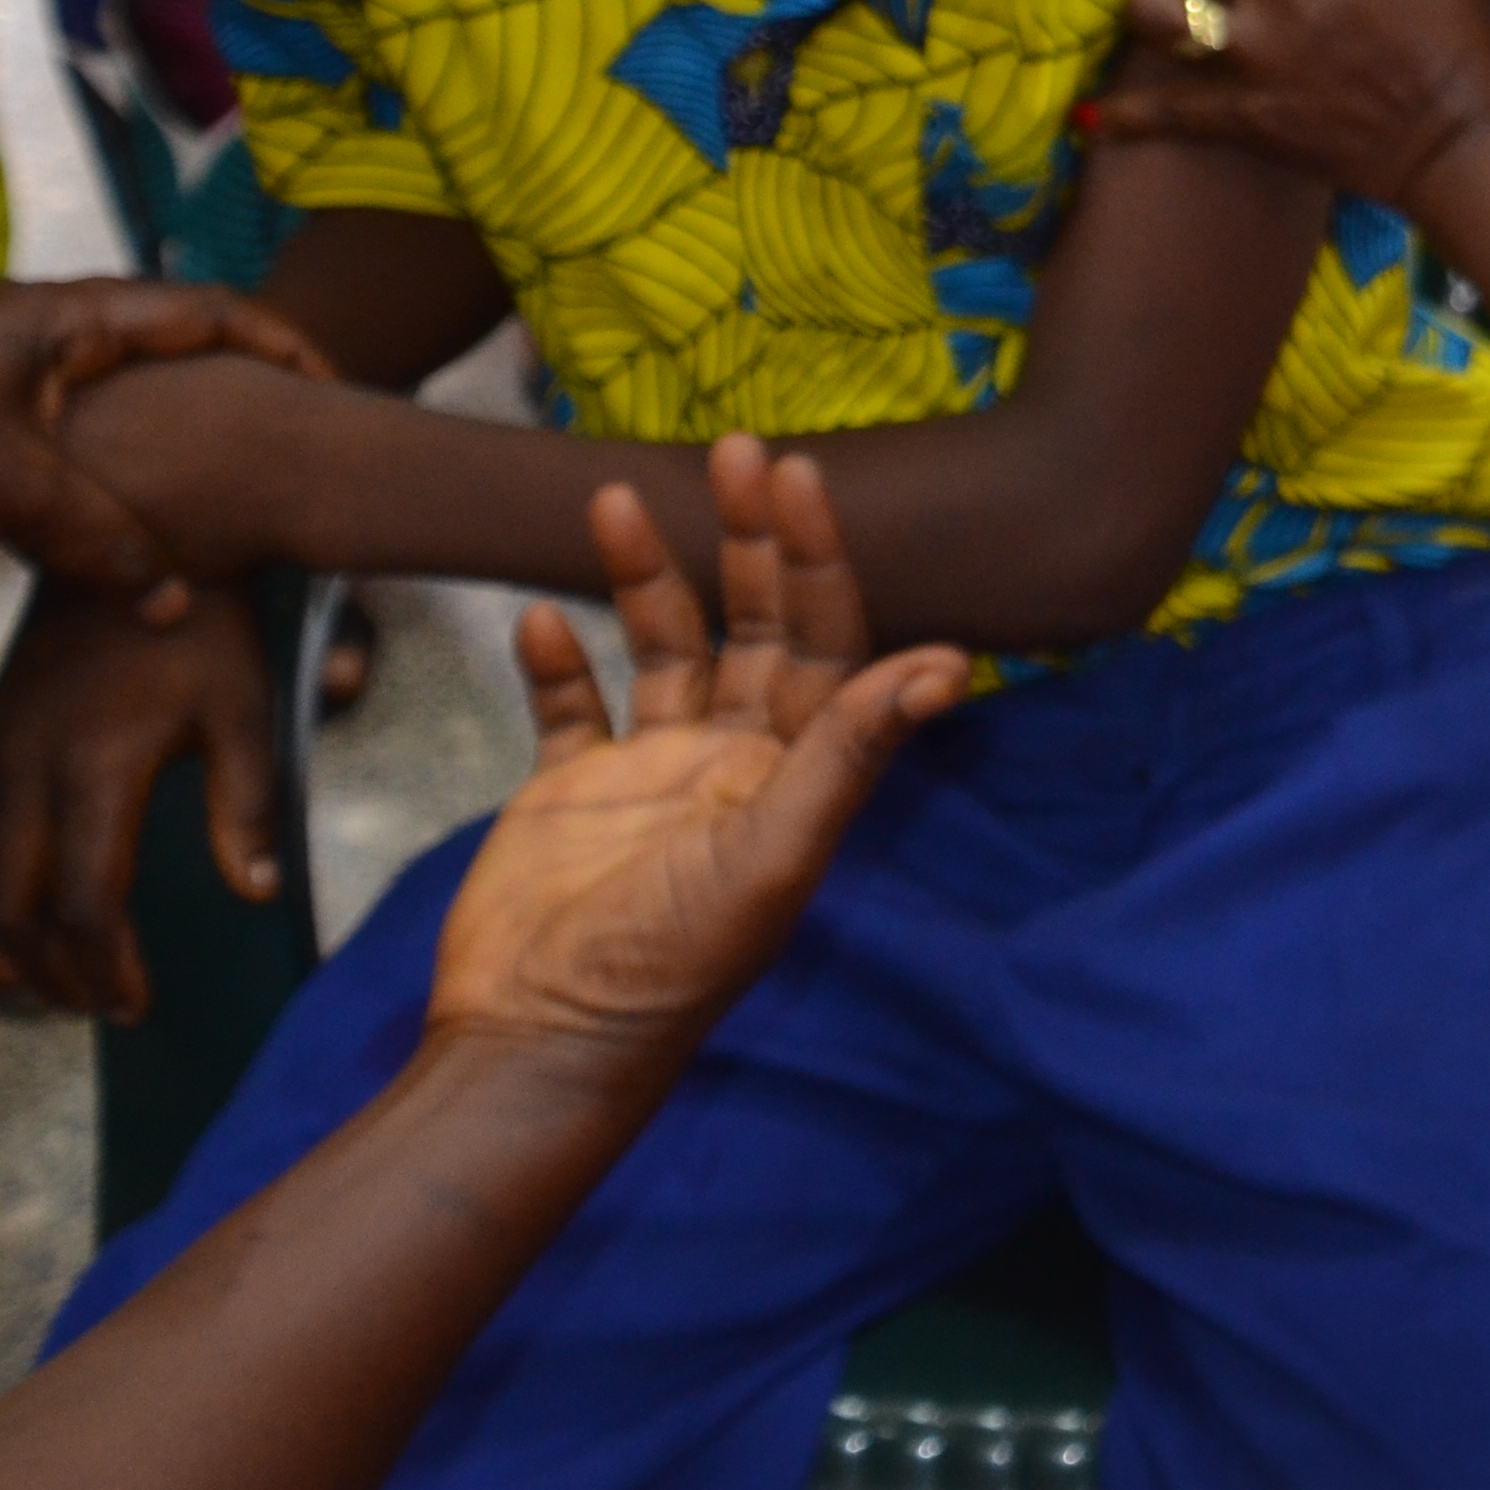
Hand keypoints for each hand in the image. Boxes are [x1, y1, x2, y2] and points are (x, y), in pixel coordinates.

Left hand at [0, 277, 326, 597]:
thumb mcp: (12, 495)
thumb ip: (102, 542)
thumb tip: (174, 604)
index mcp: (60, 316)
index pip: (198, 309)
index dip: (276, 342)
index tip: (329, 383)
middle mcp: (28, 318)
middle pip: (155, 335)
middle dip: (223, 375)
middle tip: (277, 420)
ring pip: (99, 377)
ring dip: (153, 414)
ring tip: (203, 465)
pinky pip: (50, 408)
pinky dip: (94, 443)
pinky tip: (100, 494)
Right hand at [0, 582, 277, 1020]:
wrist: (131, 534)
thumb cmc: (206, 624)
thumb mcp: (246, 706)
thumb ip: (248, 803)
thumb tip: (256, 892)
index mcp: (95, 767)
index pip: (87, 902)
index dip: (108, 966)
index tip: (138, 1003)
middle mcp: (27, 766)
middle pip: (13, 907)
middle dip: (51, 973)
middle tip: (98, 1008)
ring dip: (20, 941)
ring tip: (73, 980)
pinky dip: (6, 890)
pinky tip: (50, 910)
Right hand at [427, 451, 964, 1090]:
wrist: (541, 1041)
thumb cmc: (669, 966)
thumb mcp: (772, 859)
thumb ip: (848, 756)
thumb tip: (948, 668)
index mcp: (794, 772)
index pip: (826, 640)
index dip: (818, 558)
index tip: (800, 479)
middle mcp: (733, 760)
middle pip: (754, 623)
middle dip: (747, 538)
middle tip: (736, 448)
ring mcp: (648, 772)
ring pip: (658, 644)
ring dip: (642, 573)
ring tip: (610, 498)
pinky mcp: (566, 793)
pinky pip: (570, 706)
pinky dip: (558, 659)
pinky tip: (541, 616)